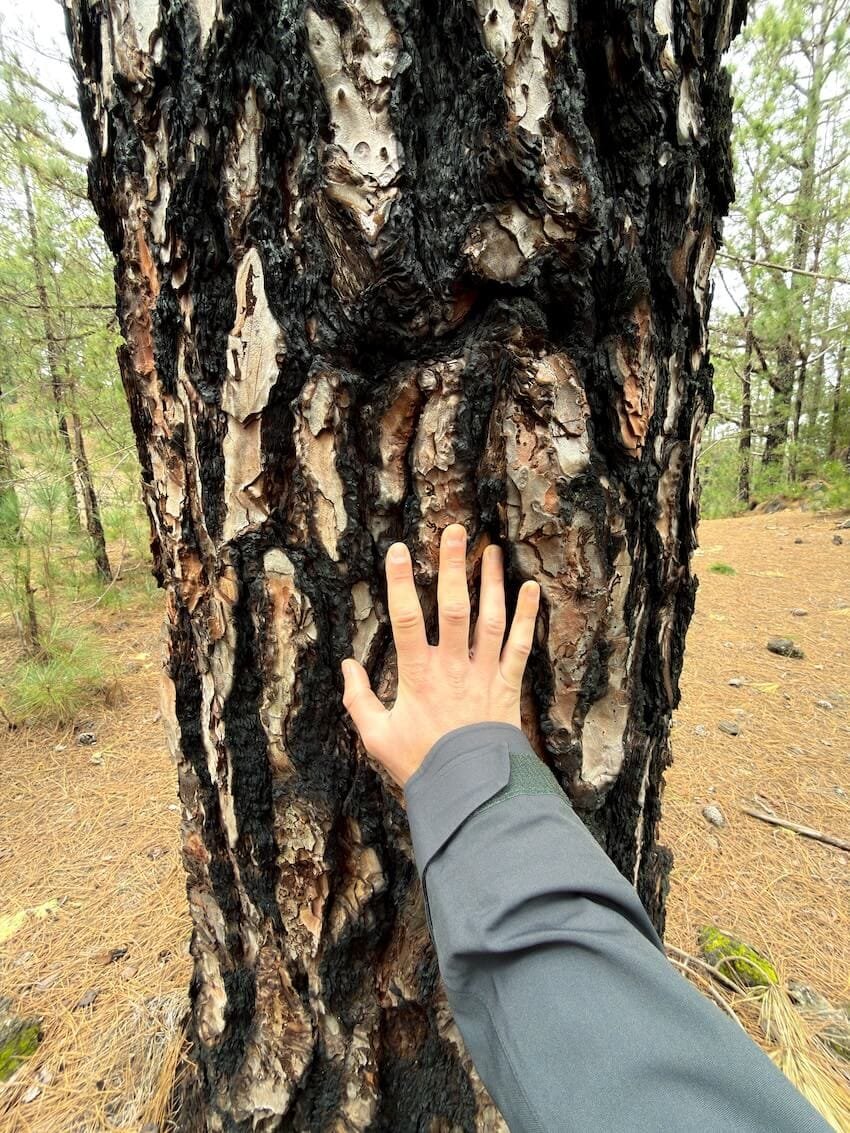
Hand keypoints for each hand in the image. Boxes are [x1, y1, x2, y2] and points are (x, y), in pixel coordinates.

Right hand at [341, 523, 540, 785]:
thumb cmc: (422, 764)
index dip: (401, 584)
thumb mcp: (377, 737)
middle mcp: (453, 667)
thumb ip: (359, 700)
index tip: (399, 550)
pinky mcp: (507, 685)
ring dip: (492, 582)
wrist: (470, 790)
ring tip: (491, 549)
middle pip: (453, 608)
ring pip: (490, 619)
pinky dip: (528, 617)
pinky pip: (521, 646)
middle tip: (454, 532)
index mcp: (418, 676)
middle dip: (452, 567)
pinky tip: (532, 589)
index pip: (406, 620)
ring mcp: (483, 674)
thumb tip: (347, 667)